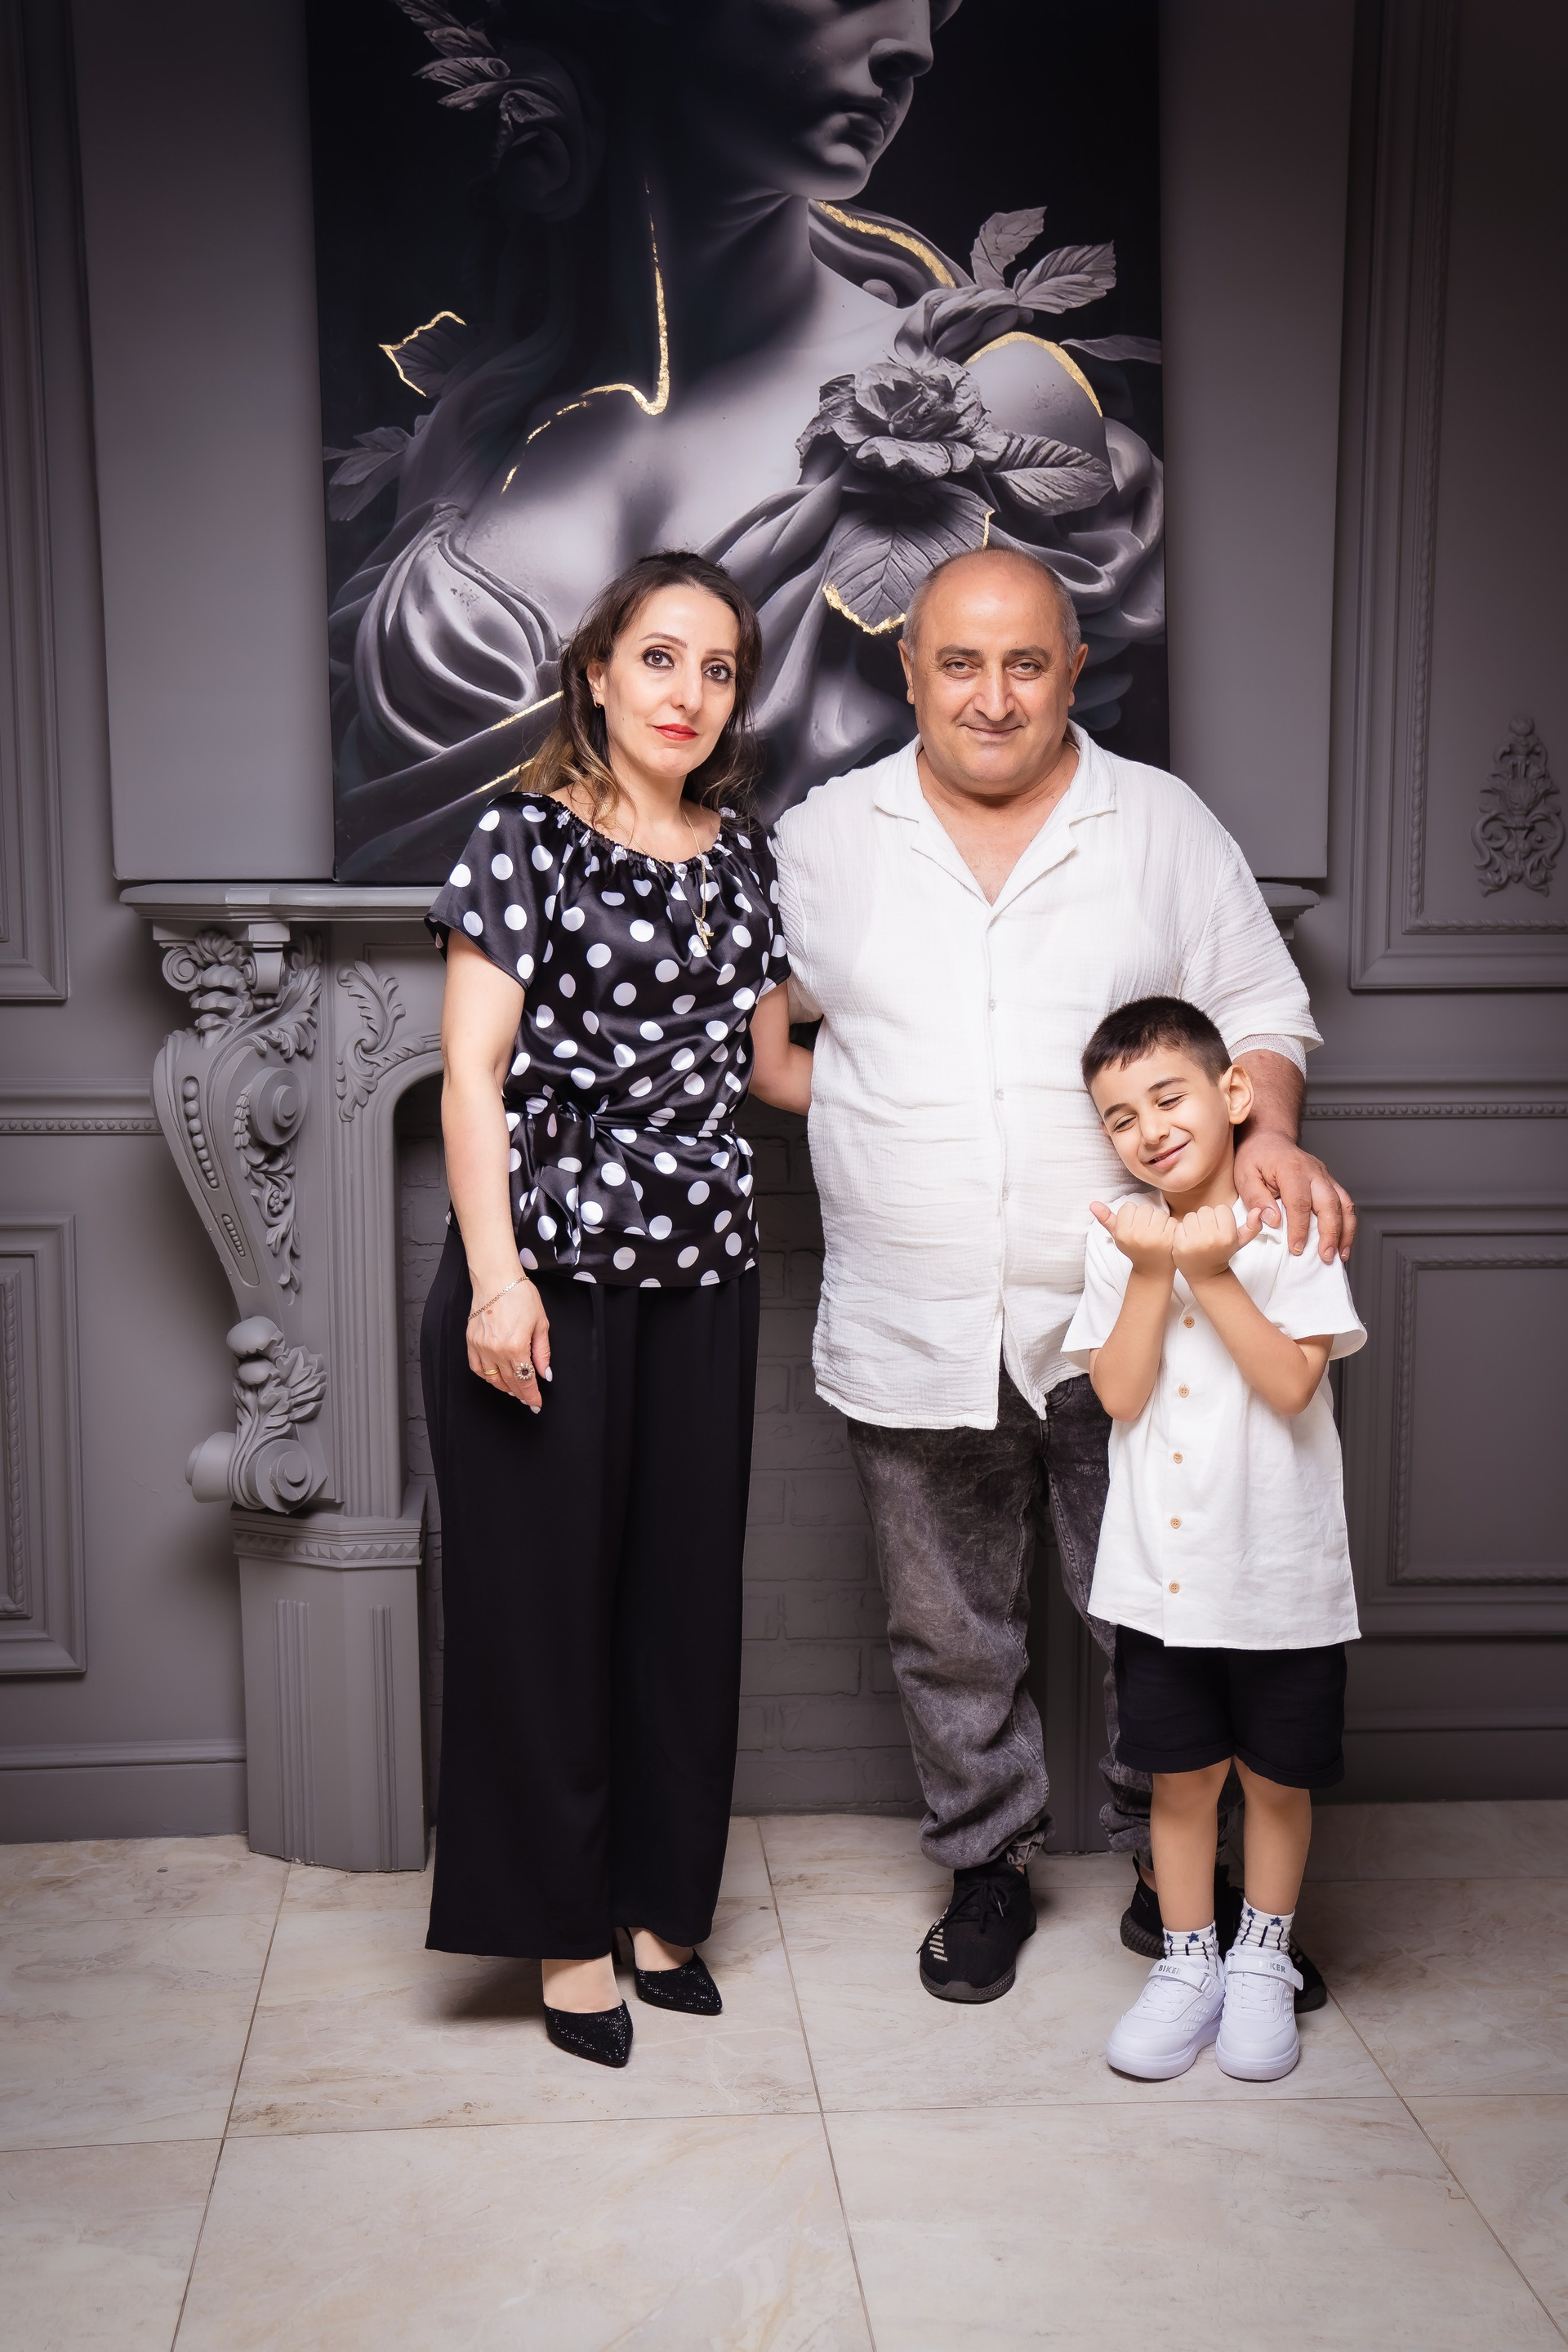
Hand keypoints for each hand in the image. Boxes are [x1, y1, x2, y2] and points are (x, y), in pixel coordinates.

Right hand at [467, 1274, 551, 1410]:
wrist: (497, 1278)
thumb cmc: (520, 1295)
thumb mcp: (541, 1323)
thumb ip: (542, 1352)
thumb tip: (544, 1373)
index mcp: (515, 1346)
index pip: (525, 1380)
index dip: (532, 1396)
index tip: (536, 1404)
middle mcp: (495, 1350)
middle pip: (510, 1382)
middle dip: (521, 1394)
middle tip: (529, 1400)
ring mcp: (480, 1346)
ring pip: (492, 1378)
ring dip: (504, 1388)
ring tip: (514, 1390)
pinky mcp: (470, 1341)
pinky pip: (476, 1367)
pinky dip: (486, 1376)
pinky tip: (495, 1378)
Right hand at [1091, 1197, 1175, 1277]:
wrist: (1153, 1270)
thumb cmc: (1134, 1249)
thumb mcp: (1117, 1236)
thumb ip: (1106, 1219)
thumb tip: (1093, 1204)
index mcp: (1122, 1234)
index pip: (1128, 1207)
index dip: (1132, 1216)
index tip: (1134, 1228)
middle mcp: (1137, 1235)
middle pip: (1144, 1208)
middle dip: (1146, 1217)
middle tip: (1146, 1231)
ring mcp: (1154, 1238)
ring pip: (1159, 1213)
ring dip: (1159, 1220)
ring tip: (1156, 1233)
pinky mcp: (1169, 1240)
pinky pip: (1171, 1220)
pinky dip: (1170, 1226)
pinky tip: (1166, 1236)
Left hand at [1172, 1202, 1263, 1282]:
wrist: (1205, 1274)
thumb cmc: (1221, 1253)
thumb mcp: (1240, 1242)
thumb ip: (1252, 1227)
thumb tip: (1258, 1210)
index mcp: (1227, 1237)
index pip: (1222, 1209)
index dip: (1220, 1217)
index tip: (1219, 1228)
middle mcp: (1212, 1239)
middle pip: (1205, 1210)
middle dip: (1205, 1219)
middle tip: (1207, 1232)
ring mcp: (1195, 1243)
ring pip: (1191, 1216)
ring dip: (1192, 1223)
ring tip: (1197, 1235)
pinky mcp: (1180, 1245)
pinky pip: (1179, 1225)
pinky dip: (1181, 1231)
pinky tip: (1187, 1240)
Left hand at [1234, 1129, 1355, 1261]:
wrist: (1269, 1139)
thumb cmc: (1256, 1157)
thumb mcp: (1245, 1175)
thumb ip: (1257, 1198)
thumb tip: (1273, 1220)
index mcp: (1291, 1169)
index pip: (1299, 1202)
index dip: (1300, 1228)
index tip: (1297, 1248)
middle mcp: (1314, 1171)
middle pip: (1329, 1204)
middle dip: (1330, 1233)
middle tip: (1325, 1257)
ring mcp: (1325, 1176)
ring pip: (1344, 1204)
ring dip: (1345, 1231)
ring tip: (1340, 1254)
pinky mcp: (1330, 1183)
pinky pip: (1345, 1203)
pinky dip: (1347, 1224)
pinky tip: (1342, 1242)